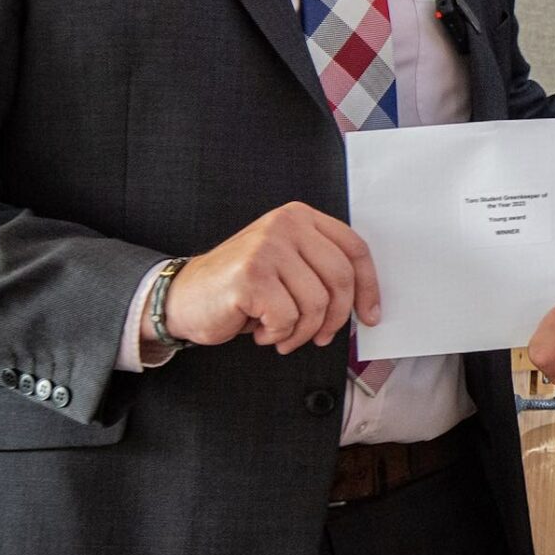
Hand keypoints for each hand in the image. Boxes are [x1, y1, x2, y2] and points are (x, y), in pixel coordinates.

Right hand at [162, 202, 378, 353]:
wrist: (184, 298)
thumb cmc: (241, 288)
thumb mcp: (288, 267)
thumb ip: (322, 270)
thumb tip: (363, 302)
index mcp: (300, 217)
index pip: (354, 249)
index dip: (368, 286)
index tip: (370, 315)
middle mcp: (285, 225)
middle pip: (340, 278)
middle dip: (336, 318)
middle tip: (321, 336)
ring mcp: (267, 248)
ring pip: (316, 304)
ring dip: (302, 332)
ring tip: (281, 332)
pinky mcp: (251, 276)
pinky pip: (288, 318)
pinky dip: (278, 335)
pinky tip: (261, 330)